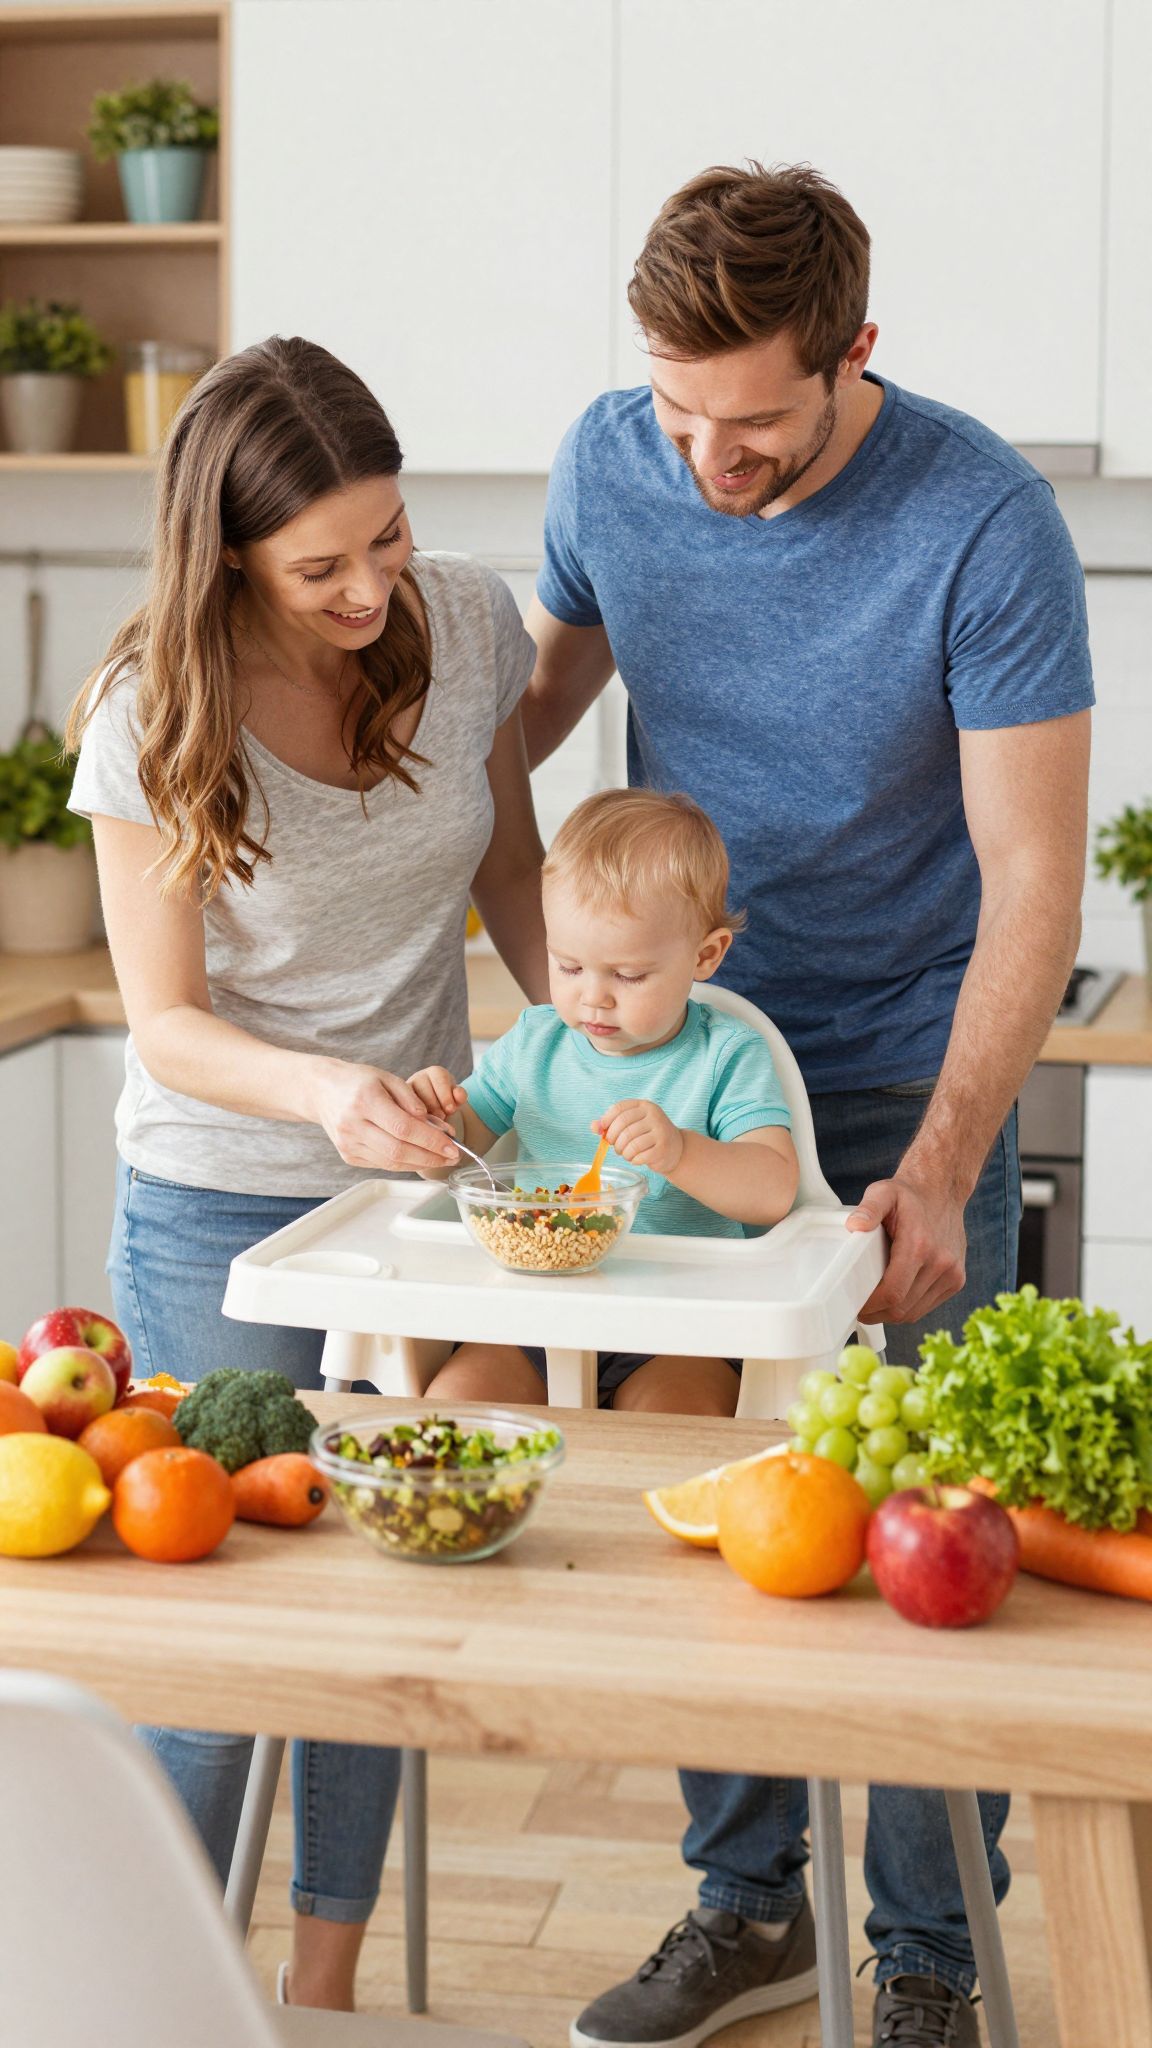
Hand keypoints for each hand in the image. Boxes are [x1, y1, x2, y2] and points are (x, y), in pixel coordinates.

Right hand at [309, 1060, 460, 1172]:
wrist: (322, 1090)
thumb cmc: (358, 1081)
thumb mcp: (387, 1078)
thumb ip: (411, 1099)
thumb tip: (434, 1124)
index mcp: (364, 1100)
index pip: (404, 1127)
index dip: (431, 1140)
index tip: (453, 1145)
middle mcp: (353, 1125)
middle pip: (398, 1150)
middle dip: (430, 1157)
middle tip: (453, 1156)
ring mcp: (348, 1143)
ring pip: (391, 1162)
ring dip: (421, 1163)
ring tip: (441, 1158)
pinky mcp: (348, 1155)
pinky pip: (382, 1164)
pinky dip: (405, 1163)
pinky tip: (420, 1157)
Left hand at [595, 1098, 684, 1176]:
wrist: (676, 1148)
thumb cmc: (648, 1136)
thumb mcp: (632, 1125)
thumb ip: (612, 1124)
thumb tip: (594, 1126)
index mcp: (644, 1105)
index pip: (619, 1108)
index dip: (606, 1120)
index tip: (603, 1132)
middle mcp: (654, 1115)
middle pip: (623, 1126)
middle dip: (614, 1140)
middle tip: (616, 1147)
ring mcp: (660, 1130)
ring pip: (631, 1143)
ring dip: (623, 1152)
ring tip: (626, 1154)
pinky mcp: (663, 1147)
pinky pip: (640, 1156)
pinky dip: (633, 1160)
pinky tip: (636, 1159)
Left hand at [847, 1173, 966, 1324]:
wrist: (943, 1192)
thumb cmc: (909, 1197)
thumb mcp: (883, 1193)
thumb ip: (868, 1209)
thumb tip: (854, 1226)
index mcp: (919, 1245)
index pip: (893, 1293)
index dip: (871, 1306)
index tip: (856, 1306)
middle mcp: (940, 1262)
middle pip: (902, 1308)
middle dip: (876, 1314)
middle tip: (859, 1308)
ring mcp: (952, 1274)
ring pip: (914, 1312)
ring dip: (891, 1314)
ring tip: (874, 1304)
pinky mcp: (957, 1280)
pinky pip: (927, 1306)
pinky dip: (909, 1308)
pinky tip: (895, 1297)